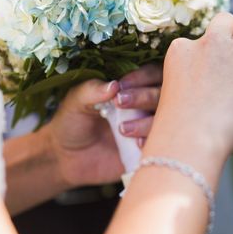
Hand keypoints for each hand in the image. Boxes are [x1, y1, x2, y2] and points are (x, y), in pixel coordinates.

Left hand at [45, 66, 162, 187]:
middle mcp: (146, 106)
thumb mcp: (75, 103)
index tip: (122, 86)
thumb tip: (114, 85)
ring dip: (148, 121)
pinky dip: (153, 142)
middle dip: (145, 96)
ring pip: (167, 119)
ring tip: (123, 129)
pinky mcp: (149, 149)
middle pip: (165, 94)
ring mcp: (149, 127)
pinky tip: (137, 144)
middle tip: (120, 103)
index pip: (152, 74)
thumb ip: (91, 91)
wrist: (66, 159)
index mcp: (132, 88)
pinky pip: (162, 144)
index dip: (142, 77)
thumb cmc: (71, 124)